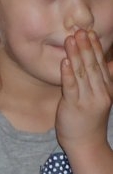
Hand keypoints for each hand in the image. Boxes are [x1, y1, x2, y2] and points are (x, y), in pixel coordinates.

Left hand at [56, 29, 112, 154]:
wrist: (86, 142)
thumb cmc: (89, 118)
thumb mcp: (100, 96)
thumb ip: (103, 79)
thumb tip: (109, 62)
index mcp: (106, 88)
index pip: (101, 63)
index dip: (95, 47)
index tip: (89, 32)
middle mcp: (100, 92)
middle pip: (93, 65)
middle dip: (86, 46)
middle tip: (80, 30)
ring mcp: (88, 99)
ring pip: (83, 73)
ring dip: (77, 55)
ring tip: (71, 39)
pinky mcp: (74, 106)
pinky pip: (71, 87)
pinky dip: (68, 73)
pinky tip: (65, 61)